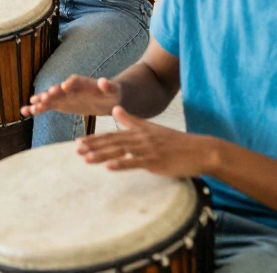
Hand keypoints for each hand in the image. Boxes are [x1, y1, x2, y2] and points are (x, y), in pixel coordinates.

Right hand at [22, 74, 120, 117]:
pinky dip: (36, 108)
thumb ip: (108, 86)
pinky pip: (46, 106)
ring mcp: (63, 95)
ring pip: (50, 97)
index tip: (65, 87)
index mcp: (84, 83)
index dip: (70, 83)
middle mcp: (70, 87)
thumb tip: (104, 81)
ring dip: (40, 101)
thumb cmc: (112, 94)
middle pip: (59, 89)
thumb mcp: (113, 90)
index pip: (76, 81)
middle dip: (52, 93)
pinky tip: (25, 112)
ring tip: (30, 107)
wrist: (106, 98)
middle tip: (44, 97)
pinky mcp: (59, 104)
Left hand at [76, 106, 221, 177]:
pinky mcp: (156, 160)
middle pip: (112, 142)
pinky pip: (136, 162)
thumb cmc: (176, 142)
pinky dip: (122, 164)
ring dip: (102, 155)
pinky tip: (109, 167)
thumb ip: (132, 120)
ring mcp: (148, 149)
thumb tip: (116, 109)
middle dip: (93, 146)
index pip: (112, 135)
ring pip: (121, 151)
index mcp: (138, 132)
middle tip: (75, 150)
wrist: (200, 150)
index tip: (78, 143)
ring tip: (85, 159)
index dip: (94, 138)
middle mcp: (140, 138)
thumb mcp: (152, 128)